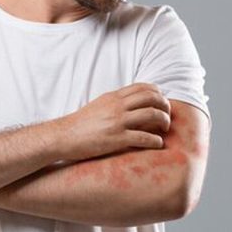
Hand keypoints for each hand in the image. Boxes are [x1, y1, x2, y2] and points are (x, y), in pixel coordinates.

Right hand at [55, 82, 170, 160]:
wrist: (64, 136)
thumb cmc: (81, 123)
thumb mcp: (100, 105)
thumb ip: (116, 102)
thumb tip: (133, 102)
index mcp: (114, 97)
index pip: (143, 87)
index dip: (158, 93)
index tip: (161, 102)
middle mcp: (118, 106)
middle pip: (152, 98)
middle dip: (165, 106)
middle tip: (168, 116)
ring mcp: (118, 122)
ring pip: (152, 114)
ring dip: (164, 121)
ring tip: (165, 129)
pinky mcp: (117, 139)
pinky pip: (144, 137)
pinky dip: (156, 141)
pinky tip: (157, 144)